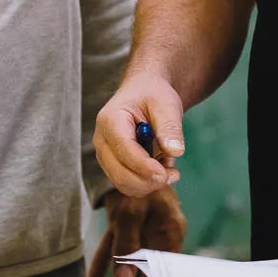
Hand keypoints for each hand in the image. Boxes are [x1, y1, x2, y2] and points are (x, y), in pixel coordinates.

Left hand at [88, 186, 185, 276]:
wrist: (130, 153)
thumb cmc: (136, 183)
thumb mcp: (130, 214)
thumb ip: (126, 246)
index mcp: (170, 231)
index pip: (165, 270)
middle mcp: (158, 233)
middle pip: (147, 271)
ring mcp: (143, 229)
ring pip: (130, 263)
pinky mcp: (127, 224)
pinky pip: (115, 249)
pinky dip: (104, 265)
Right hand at [93, 73, 185, 197]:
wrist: (143, 92)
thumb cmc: (153, 95)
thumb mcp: (166, 103)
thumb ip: (170, 127)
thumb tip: (176, 151)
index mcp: (110, 120)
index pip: (124, 150)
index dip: (145, 166)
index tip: (168, 173)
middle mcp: (102, 140)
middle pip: (120, 174)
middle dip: (149, 180)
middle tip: (174, 173)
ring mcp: (105, 155)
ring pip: (123, 184)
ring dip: (149, 184)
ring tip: (169, 167)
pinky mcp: (112, 165)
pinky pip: (127, 184)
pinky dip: (146, 183)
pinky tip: (161, 168)